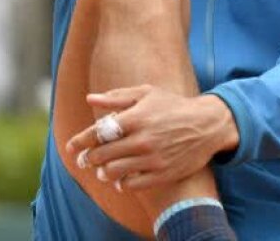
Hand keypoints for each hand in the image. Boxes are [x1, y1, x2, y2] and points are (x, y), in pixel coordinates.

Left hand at [64, 85, 237, 191]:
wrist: (208, 125)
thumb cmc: (173, 106)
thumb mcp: (147, 93)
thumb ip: (117, 97)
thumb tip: (89, 98)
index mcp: (136, 117)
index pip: (98, 133)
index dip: (80, 141)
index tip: (72, 147)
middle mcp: (142, 139)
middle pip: (101, 155)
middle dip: (88, 158)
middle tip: (85, 160)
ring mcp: (152, 158)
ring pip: (113, 172)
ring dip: (103, 172)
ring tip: (102, 170)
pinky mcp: (162, 174)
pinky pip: (131, 185)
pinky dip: (121, 183)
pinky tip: (121, 178)